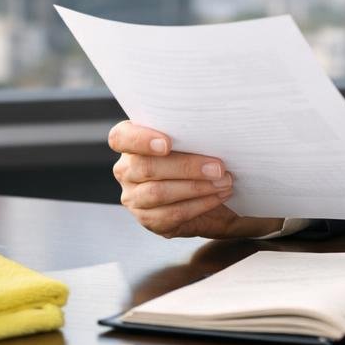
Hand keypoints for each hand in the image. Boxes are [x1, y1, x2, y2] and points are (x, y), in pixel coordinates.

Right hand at [108, 120, 282, 238]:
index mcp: (130, 143)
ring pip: (158, 193)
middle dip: (186, 167)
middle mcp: (126, 170)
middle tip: (217, 167)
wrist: (207, 198)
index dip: (140, 140)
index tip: (167, 143)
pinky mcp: (149, 219)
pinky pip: (171, 214)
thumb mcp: (192, 142)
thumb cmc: (196, 159)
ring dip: (196, 187)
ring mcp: (134, 197)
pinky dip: (199, 205)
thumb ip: (193, 133)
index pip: (121, 138)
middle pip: (146, 168)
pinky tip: (218, 196)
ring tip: (223, 182)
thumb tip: (219, 125)